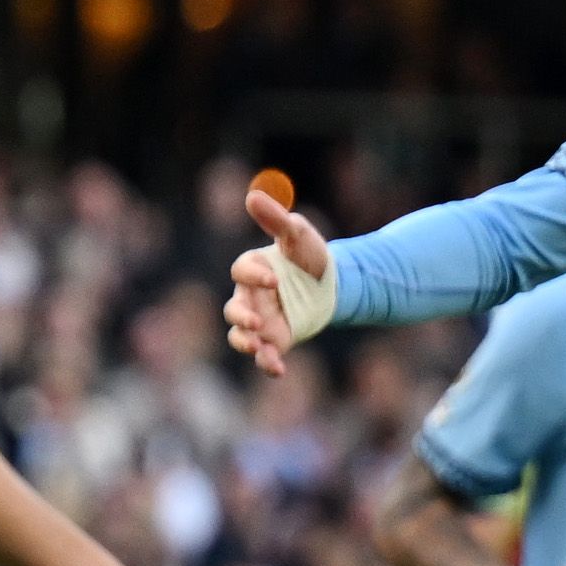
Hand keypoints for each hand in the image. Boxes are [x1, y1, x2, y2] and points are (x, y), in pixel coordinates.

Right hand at [224, 185, 333, 376]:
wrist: (333, 285)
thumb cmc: (310, 255)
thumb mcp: (297, 234)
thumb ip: (275, 219)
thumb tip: (251, 196)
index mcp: (253, 269)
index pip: (241, 272)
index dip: (253, 276)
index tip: (274, 279)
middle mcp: (250, 296)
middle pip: (233, 309)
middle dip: (241, 317)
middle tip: (256, 321)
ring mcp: (260, 320)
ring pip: (240, 335)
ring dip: (245, 343)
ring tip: (257, 348)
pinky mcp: (275, 340)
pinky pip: (263, 354)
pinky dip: (266, 363)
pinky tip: (278, 369)